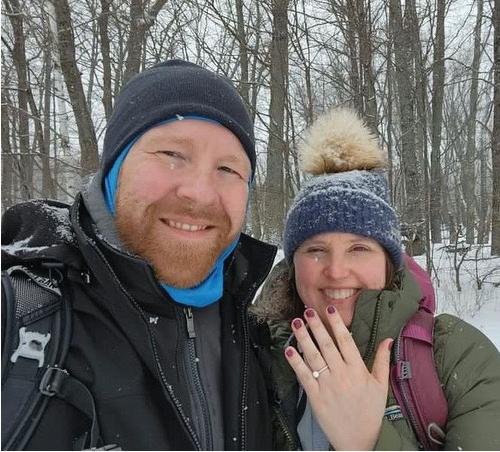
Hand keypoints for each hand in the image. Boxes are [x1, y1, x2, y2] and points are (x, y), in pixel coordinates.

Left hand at [284, 306, 392, 450]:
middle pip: (327, 345)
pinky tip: (289, 349)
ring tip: (296, 323)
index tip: (329, 308)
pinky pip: (304, 375)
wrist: (358, 441)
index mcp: (358, 370)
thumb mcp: (381, 386)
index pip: (346, 341)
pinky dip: (295, 362)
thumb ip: (383, 361)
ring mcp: (327, 385)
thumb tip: (388, 339)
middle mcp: (342, 375)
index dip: (337, 323)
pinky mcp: (315, 396)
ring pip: (313, 356)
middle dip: (317, 326)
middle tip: (308, 310)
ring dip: (304, 338)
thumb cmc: (370, 413)